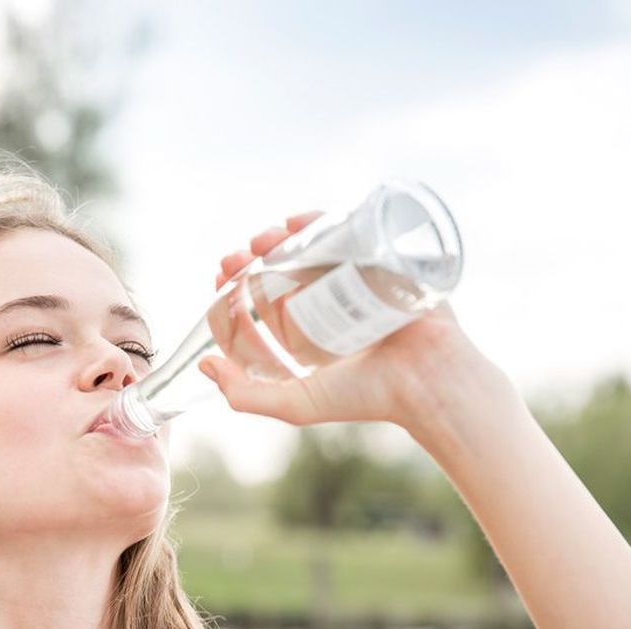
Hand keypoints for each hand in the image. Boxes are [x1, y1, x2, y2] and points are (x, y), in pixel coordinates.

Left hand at [198, 211, 513, 451]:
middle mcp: (332, 307)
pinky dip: (319, 222)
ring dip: (280, 239)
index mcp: (312, 337)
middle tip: (235, 257)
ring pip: (309, 250)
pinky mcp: (382, 263)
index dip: (238, 291)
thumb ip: (245, 396)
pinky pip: (346, 233)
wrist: (427, 380)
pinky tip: (295, 223)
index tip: (220, 279)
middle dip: (254, 261)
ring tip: (262, 240)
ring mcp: (358, 283)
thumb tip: (203, 365)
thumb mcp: (296, 404)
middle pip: (284, 272)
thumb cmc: (368, 397)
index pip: (265, 306)